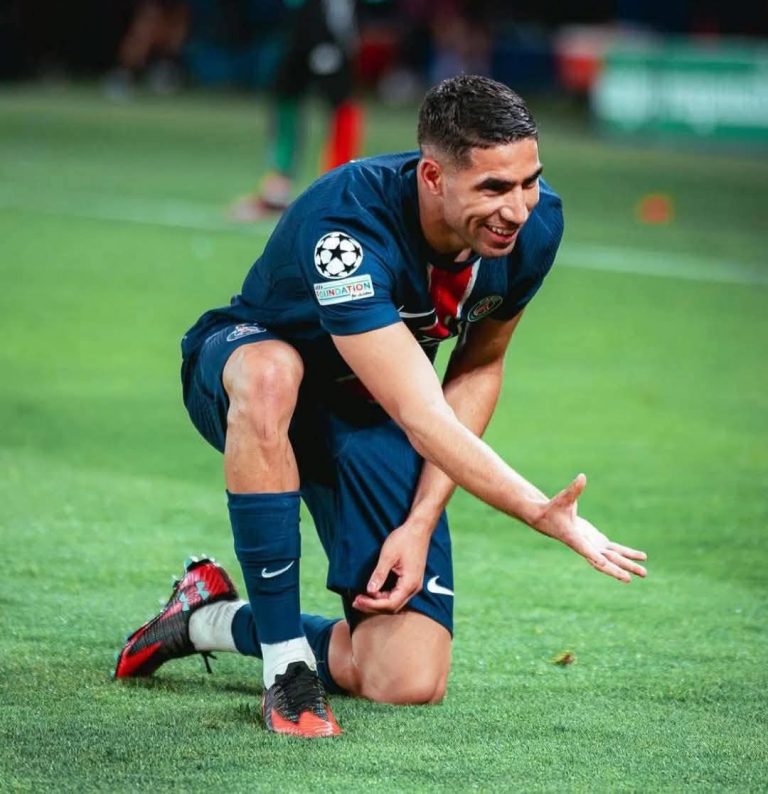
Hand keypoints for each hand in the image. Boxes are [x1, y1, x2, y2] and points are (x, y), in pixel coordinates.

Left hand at [352, 522, 431, 613]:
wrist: (418, 529)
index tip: (357, 600)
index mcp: (410, 583)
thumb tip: (369, 591)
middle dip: (373, 606)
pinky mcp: (411, 580)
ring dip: (378, 602)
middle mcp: (414, 588)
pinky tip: (373, 592)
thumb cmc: (404, 539)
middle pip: (393, 606)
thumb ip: (379, 574)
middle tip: (356, 602)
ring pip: (395, 602)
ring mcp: (413, 585)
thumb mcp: (388, 556)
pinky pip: (397, 594)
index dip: (372, 604)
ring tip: (361, 598)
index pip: (390, 603)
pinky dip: (384, 596)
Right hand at [532, 474, 647, 582]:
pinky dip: (626, 554)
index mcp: (574, 538)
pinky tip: (640, 557)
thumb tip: (582, 477)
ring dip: (627, 565)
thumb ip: (573, 490)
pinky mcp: (596, 541)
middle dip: (616, 568)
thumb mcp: (563, 499)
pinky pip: (614, 550)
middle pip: (602, 559)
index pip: (585, 549)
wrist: (546, 520)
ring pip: (612, 558)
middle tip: (629, 578)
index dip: (594, 556)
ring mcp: (592, 545)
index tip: (604, 564)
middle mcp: (585, 545)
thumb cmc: (553, 509)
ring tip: (644, 573)